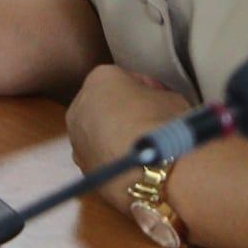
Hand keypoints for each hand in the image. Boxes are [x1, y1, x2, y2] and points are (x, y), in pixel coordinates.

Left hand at [65, 65, 188, 211]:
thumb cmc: (161, 125)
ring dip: (114, 138)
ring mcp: (77, 139)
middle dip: (123, 112)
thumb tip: (154, 102)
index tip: (159, 99)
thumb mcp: (170, 96)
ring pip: (98, 133)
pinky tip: (134, 167)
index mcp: (99, 78)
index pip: (124, 79)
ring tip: (142, 150)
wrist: (152, 169)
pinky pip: (100, 158)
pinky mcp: (82, 168)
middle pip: (104, 105)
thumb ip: (155, 93)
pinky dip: (112, 160)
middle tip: (149, 123)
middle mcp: (79, 105)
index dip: (145, 89)